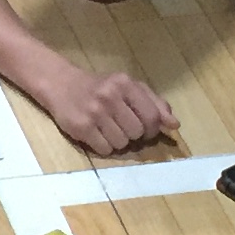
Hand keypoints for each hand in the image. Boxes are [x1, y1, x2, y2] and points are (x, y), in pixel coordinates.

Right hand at [41, 64, 173, 156]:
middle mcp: (110, 96)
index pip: (153, 116)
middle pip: (138, 133)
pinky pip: (105, 150)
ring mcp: (94, 112)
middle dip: (133, 135)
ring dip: (118, 142)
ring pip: (122, 144)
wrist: (60, 84)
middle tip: (122, 127)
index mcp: (125, 84)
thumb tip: (174, 124)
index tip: (145, 129)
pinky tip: (96, 134)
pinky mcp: (81, 127)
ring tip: (108, 129)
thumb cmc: (100, 87)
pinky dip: (104, 147)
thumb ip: (154, 103)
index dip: (153, 129)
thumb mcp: (128, 87)